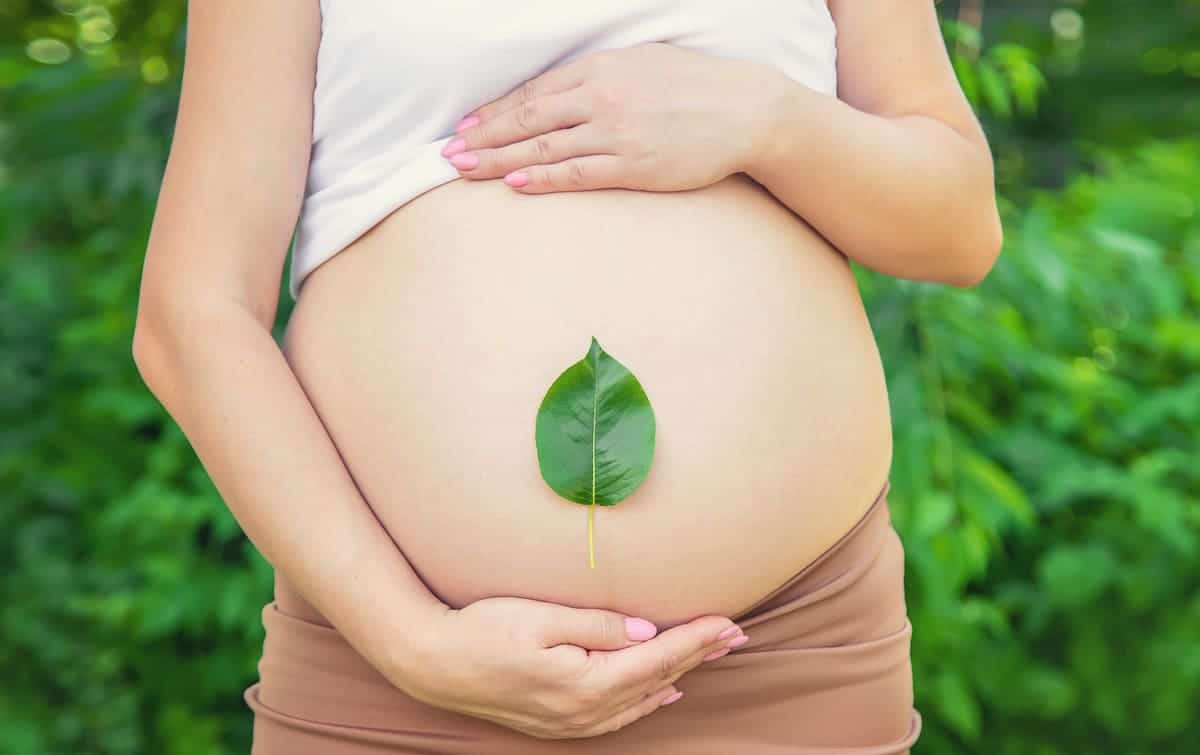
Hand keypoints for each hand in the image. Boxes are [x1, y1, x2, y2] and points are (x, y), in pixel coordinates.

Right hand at [391, 595, 746, 739]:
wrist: (433, 664)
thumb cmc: (482, 631)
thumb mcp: (541, 616)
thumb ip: (597, 625)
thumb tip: (645, 630)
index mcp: (585, 682)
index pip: (657, 658)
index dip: (695, 639)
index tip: (728, 622)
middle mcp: (584, 711)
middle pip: (657, 681)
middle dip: (698, 655)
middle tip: (735, 635)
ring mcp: (570, 723)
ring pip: (642, 701)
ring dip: (679, 676)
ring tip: (710, 655)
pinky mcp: (557, 723)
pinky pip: (618, 716)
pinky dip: (648, 702)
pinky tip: (664, 694)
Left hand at [441, 43, 783, 193]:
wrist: (747, 110)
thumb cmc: (697, 86)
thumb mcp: (643, 63)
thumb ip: (601, 76)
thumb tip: (564, 94)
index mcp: (602, 68)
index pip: (534, 93)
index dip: (495, 112)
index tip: (467, 126)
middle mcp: (602, 97)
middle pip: (528, 118)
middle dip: (484, 137)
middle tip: (449, 154)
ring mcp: (617, 132)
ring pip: (544, 147)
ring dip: (500, 159)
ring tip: (466, 170)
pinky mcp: (634, 165)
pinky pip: (578, 172)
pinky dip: (544, 177)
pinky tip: (515, 183)